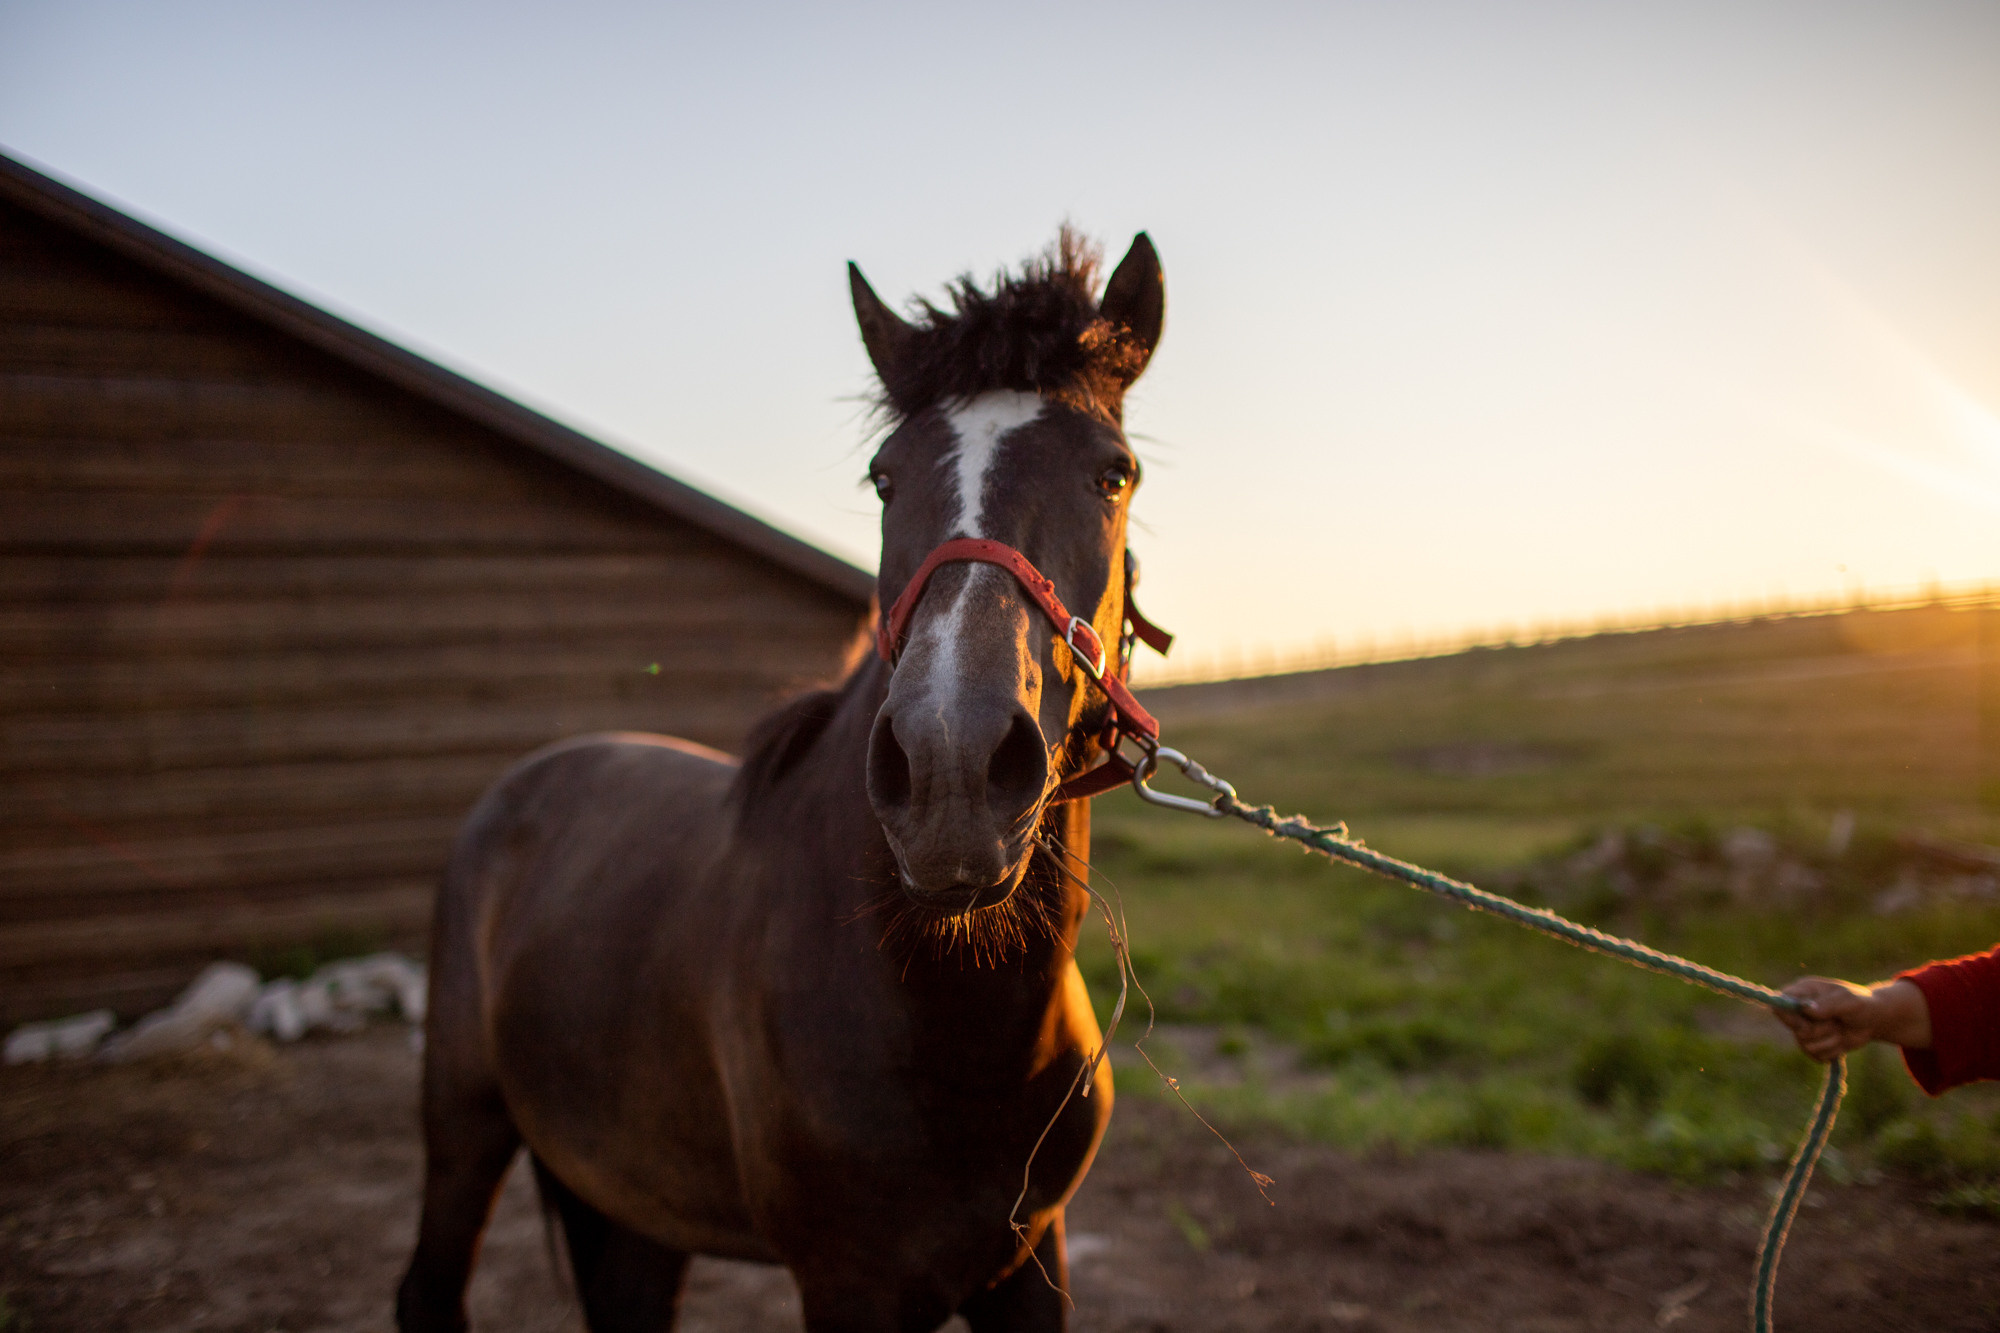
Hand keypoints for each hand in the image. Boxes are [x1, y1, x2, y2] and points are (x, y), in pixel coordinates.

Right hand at [1776, 977, 1931, 1061]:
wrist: (1874, 1020)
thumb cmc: (1861, 1003)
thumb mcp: (1849, 1000)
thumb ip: (1829, 1004)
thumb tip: (1807, 1010)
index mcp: (1802, 992)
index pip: (1779, 1004)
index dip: (1789, 1017)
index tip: (1807, 1022)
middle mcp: (1799, 1011)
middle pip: (1794, 1028)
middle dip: (1819, 1030)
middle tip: (1836, 1023)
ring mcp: (1805, 1029)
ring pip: (1805, 1045)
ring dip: (1829, 1041)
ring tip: (1841, 1030)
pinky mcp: (1814, 1045)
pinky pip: (1815, 1055)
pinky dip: (1832, 1051)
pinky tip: (1841, 1041)